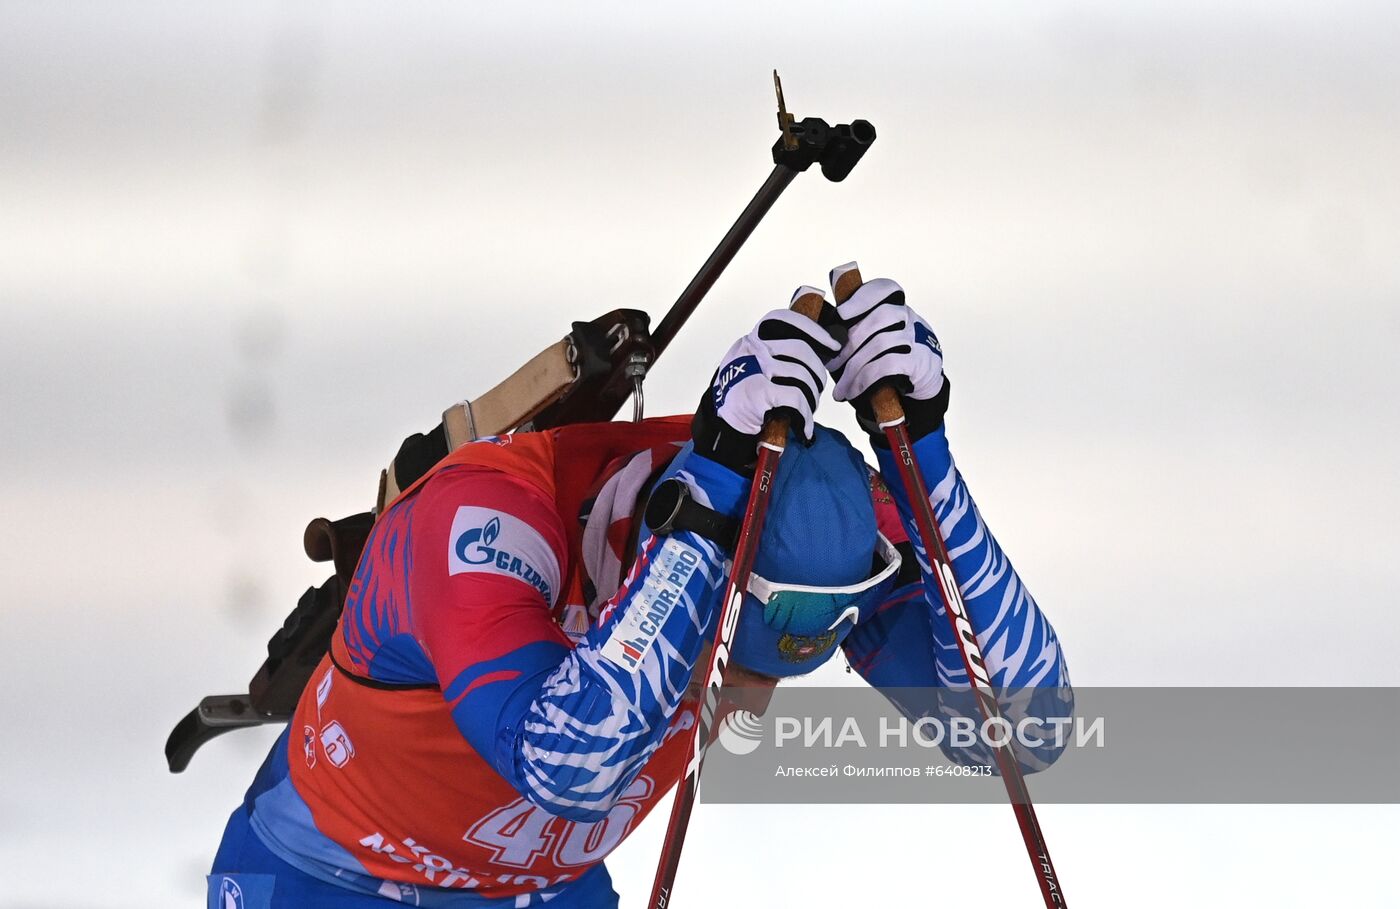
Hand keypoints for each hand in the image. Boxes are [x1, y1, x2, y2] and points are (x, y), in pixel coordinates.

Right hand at [691, 303, 838, 471]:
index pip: (786, 321)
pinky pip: (797, 399)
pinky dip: (806, 415)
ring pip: (802, 376)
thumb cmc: (739, 399)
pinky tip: (804, 427)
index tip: (831, 344)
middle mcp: (752, 350)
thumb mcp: (750, 367)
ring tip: (808, 409)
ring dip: (812, 397)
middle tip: (817, 388)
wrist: (719, 428)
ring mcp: (755, 370)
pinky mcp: (758, 392)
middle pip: (801, 350)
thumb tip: (813, 353)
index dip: (813, 330)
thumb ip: (773, 356)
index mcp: (751, 341)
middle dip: (817, 372)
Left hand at [827, 269, 949, 440]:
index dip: (863, 296)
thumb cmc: (891, 361)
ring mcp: (917, 339)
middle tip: (831, 365)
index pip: (886, 289)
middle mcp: (910, 318)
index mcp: (897, 308)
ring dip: (853, 368)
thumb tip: (819, 334)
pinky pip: (887, 365)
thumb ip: (856, 331)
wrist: (923, 386)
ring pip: (881, 343)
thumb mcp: (877, 340)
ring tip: (840, 389)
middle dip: (849, 342)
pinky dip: (864, 379)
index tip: (841, 312)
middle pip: (880, 316)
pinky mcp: (919, 361)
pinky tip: (853, 391)